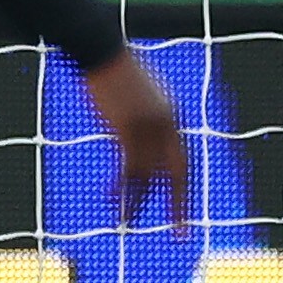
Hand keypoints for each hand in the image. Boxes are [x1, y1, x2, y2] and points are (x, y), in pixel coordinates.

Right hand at [88, 47, 189, 220]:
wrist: (101, 50)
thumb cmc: (112, 65)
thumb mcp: (137, 91)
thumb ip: (142, 114)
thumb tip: (132, 134)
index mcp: (173, 114)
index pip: (180, 158)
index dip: (178, 185)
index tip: (178, 205)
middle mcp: (167, 124)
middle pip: (177, 173)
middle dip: (179, 205)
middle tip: (181, 232)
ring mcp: (148, 128)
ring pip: (148, 176)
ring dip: (139, 202)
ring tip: (129, 223)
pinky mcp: (127, 129)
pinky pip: (128, 168)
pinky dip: (122, 188)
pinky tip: (114, 202)